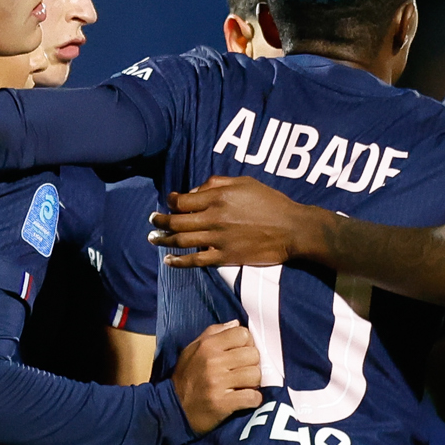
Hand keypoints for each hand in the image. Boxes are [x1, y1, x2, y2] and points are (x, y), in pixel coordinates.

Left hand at [152, 177, 333, 270]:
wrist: (292, 229)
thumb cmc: (271, 202)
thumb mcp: (245, 182)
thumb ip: (217, 183)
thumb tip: (195, 191)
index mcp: (218, 197)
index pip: (182, 200)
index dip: (171, 200)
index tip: (168, 201)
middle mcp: (214, 218)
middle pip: (176, 221)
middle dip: (160, 220)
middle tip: (152, 220)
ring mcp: (218, 239)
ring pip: (181, 240)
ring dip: (163, 240)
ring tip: (152, 238)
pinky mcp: (225, 257)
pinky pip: (196, 260)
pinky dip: (179, 261)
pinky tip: (169, 260)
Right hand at [171, 321, 265, 433]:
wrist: (173, 408)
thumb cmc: (186, 377)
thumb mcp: (193, 349)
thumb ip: (214, 333)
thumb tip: (236, 323)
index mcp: (208, 346)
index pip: (243, 334)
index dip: (247, 344)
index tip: (241, 354)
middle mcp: (213, 362)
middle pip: (253, 355)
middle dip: (251, 364)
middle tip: (243, 372)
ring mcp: (218, 383)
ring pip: (255, 375)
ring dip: (253, 383)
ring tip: (243, 386)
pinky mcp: (223, 403)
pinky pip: (252, 397)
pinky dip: (253, 399)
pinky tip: (244, 399)